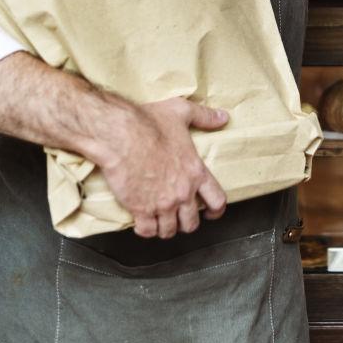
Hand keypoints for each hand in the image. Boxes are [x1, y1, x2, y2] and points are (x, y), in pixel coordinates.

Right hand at [98, 98, 228, 239]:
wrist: (120, 135)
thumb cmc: (148, 123)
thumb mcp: (181, 112)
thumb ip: (204, 117)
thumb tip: (222, 117)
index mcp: (195, 172)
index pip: (216, 200)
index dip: (216, 211)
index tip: (210, 213)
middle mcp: (182, 192)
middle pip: (191, 223)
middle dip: (186, 222)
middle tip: (179, 217)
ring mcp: (162, 204)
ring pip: (169, 230)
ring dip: (165, 227)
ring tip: (159, 220)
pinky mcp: (141, 209)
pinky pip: (147, 231)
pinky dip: (145, 229)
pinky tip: (142, 222)